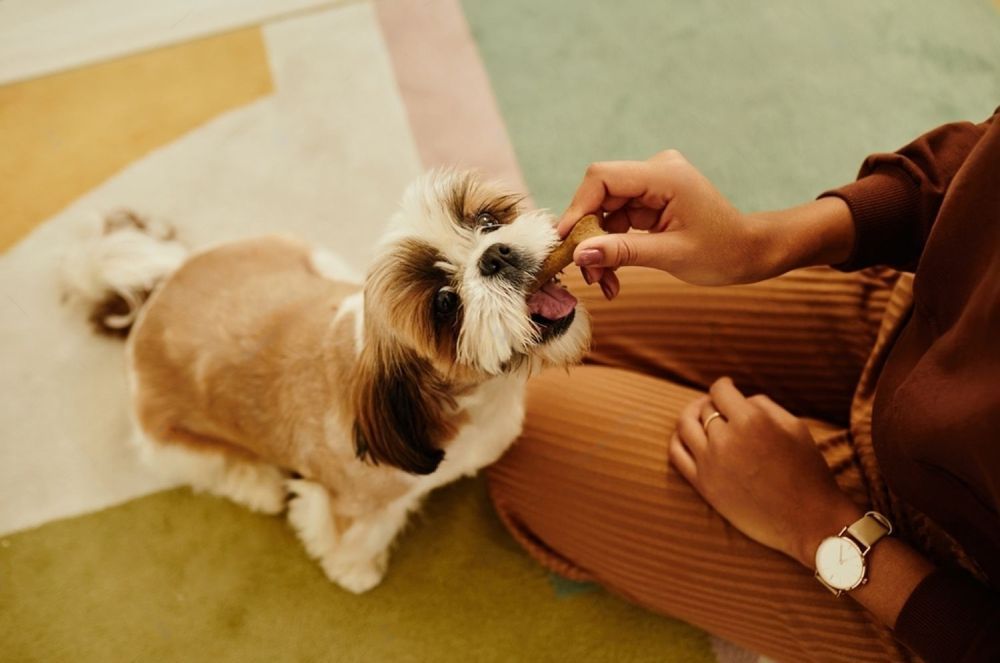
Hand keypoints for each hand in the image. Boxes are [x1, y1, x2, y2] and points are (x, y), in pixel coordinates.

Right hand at [557, 150, 769, 296]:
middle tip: (587, 273)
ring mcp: (653, 185)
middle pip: (600, 196)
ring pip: (605, 212)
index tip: (565, 242)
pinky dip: (612, 247)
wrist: (750, 253)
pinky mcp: (651, 201)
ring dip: (599, 247)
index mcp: (665, 175)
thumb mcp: (670, 255)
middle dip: (588, 236)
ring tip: (604, 283)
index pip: (603, 178)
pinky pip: (618, 221)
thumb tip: (579, 254)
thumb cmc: (722, 252)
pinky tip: (613, 275)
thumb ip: (622, 252)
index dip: (577, 208)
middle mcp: (656, 171)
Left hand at [668, 377, 862, 565]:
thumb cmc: (807, 471)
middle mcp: (727, 439)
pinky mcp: (703, 485)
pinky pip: (677, 453)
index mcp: (752, 420)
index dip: (723, 385)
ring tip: (699, 415)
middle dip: (713, 403)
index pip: (720, 391)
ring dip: (691, 415)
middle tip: (720, 405)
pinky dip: (678, 439)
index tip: (727, 386)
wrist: (808, 520)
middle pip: (705, 408)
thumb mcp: (795, 427)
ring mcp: (711, 463)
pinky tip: (687, 436)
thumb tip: (741, 399)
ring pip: (685, 426)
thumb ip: (764, 405)